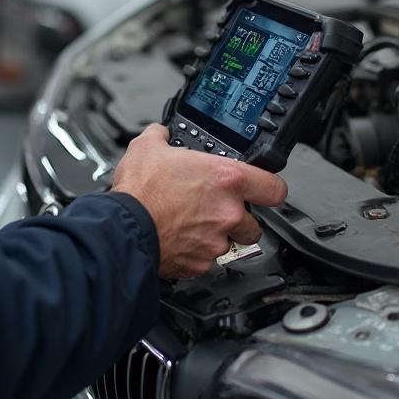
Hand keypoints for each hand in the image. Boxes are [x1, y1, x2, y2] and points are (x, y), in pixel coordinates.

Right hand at [111, 124, 287, 278]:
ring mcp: (216, 241)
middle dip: (238, 218)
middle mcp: (228, 212)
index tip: (264, 190)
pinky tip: (180, 242)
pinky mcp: (200, 264)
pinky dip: (196, 254)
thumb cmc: (139, 192)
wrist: (123, 229)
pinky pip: (207, 261)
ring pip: (231, 244)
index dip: (271, 189)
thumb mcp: (148, 147)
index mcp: (226, 179)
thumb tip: (160, 134)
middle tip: (216, 210)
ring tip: (194, 227)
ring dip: (217, 237)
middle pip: (256, 223)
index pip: (275, 188)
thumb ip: (161, 136)